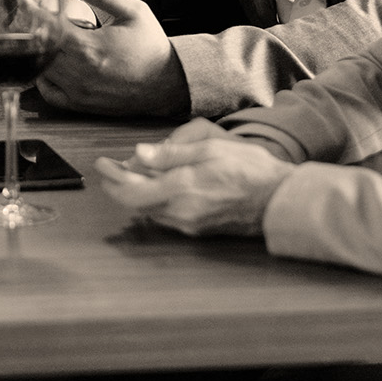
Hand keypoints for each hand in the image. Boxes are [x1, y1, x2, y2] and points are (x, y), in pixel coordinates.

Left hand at [35, 0, 188, 117]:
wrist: (169, 83)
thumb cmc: (152, 47)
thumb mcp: (134, 11)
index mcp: (90, 47)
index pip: (49, 26)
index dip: (31, 10)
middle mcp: (80, 72)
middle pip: (39, 49)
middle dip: (30, 30)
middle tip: (28, 16)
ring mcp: (78, 92)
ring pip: (41, 71)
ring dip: (36, 53)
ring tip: (38, 36)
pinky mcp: (81, 105)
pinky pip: (50, 93)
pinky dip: (43, 78)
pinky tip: (47, 64)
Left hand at [94, 134, 294, 237]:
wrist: (280, 201)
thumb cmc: (250, 170)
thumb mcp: (210, 150)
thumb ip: (171, 154)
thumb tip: (139, 154)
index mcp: (181, 189)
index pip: (131, 192)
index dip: (111, 179)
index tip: (102, 164)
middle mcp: (180, 212)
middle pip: (136, 203)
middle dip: (119, 184)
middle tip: (110, 167)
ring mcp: (189, 224)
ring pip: (150, 210)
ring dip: (136, 193)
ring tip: (130, 173)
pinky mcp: (198, 230)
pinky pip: (166, 215)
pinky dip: (153, 201)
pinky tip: (155, 187)